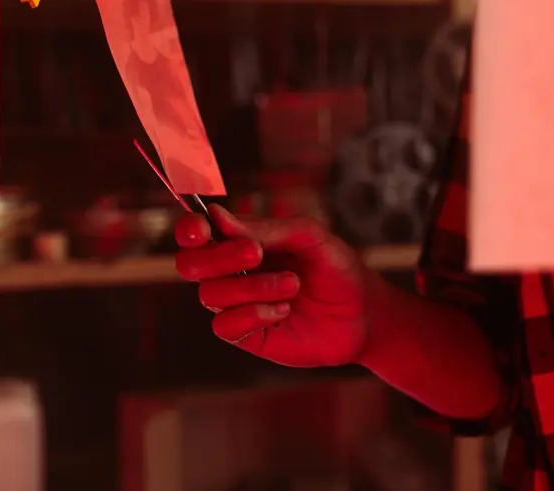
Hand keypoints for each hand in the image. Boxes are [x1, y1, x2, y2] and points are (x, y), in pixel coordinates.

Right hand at [174, 205, 377, 366]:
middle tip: (257, 252)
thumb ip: (266, 228)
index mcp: (240, 242)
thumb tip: (218, 217)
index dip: (189, 230)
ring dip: (252, 286)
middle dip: (220, 257)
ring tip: (292, 285)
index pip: (196, 234)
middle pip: (190, 265)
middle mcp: (231, 273)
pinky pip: (225, 326)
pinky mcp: (247, 336)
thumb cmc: (336, 268)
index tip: (203, 229)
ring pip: (210, 295)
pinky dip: (253, 314)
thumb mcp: (309, 237)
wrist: (364, 313)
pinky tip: (283, 311)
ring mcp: (237, 305)